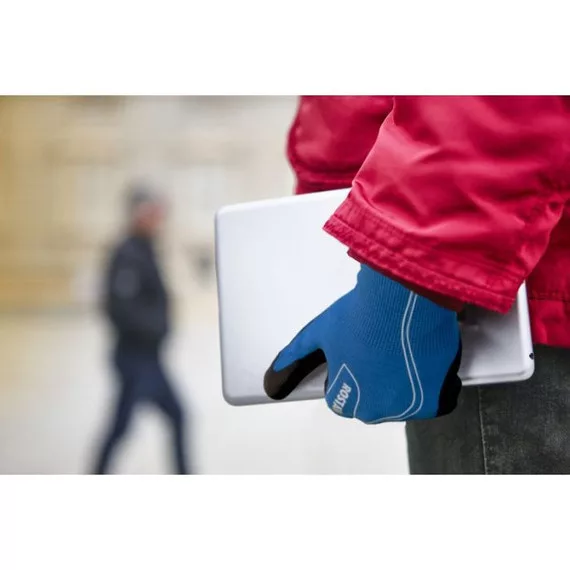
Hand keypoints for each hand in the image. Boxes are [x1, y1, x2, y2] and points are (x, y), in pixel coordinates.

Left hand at [264, 265, 461, 423]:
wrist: (403, 298)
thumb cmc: (360, 315)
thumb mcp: (319, 333)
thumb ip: (295, 357)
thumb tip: (270, 382)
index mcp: (347, 400)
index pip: (343, 399)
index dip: (348, 374)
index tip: (358, 355)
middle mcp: (378, 411)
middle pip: (374, 402)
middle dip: (376, 381)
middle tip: (381, 349)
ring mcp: (410, 406)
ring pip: (405, 400)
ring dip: (404, 382)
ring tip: (401, 350)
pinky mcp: (439, 398)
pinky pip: (436, 399)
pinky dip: (432, 385)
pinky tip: (423, 360)